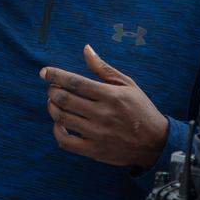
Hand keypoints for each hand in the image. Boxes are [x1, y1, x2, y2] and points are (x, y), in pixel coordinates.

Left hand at [40, 45, 168, 168]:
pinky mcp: (94, 150)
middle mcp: (102, 114)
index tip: (44, 72)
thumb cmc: (140, 109)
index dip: (55, 75)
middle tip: (52, 88)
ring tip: (54, 102)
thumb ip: (103, 68)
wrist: (155, 143)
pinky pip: (65, 141)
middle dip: (52, 90)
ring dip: (52, 107)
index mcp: (110, 95)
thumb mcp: (127, 84)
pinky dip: (57, 130)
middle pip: (64, 99)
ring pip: (62, 118)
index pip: (75, 82)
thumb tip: (86, 49)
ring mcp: (97, 134)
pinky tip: (59, 123)